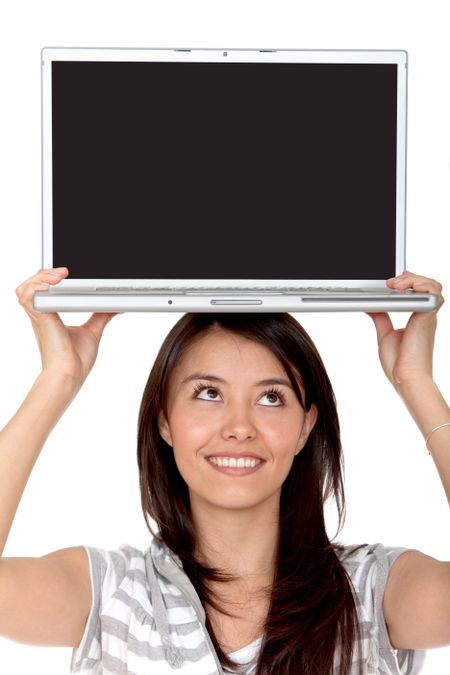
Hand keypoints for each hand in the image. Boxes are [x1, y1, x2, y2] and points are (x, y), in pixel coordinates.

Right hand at [16, 268, 117, 386]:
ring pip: (24, 289)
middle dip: (44, 274)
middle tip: (64, 272)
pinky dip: (37, 287)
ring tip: (58, 276)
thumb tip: (115, 306)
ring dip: (39, 278)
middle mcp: (41, 315)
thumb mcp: (92, 332)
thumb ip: (101, 316)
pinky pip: (28, 297)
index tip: (65, 273)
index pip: (42, 290)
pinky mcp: (41, 319)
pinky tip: (53, 284)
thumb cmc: (76, 360)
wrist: (71, 374)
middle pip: (30, 285)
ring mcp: (39, 317)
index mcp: (50, 317)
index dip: (48, 278)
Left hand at [367, 272, 444, 388]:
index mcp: (416, 317)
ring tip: (394, 284)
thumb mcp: (384, 333)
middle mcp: (424, 314)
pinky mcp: (427, 317)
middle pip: (426, 284)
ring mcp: (428, 315)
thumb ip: (380, 317)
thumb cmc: (398, 363)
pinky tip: (403, 287)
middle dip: (408, 277)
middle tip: (390, 282)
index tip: (389, 280)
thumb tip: (370, 304)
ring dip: (414, 279)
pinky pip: (433, 293)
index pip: (417, 290)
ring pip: (432, 285)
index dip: (406, 280)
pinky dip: (422, 285)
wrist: (405, 378)